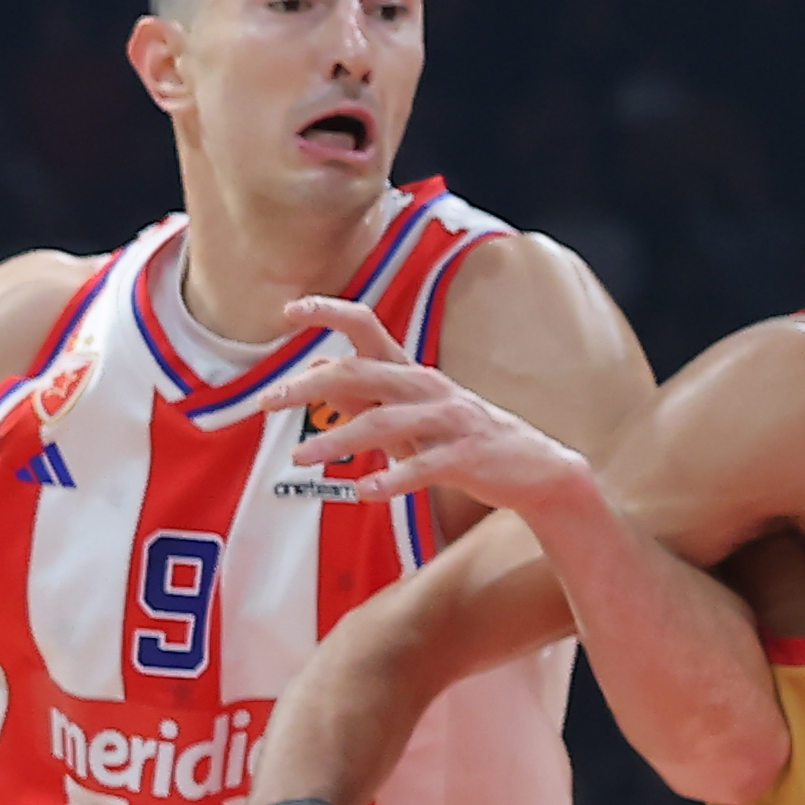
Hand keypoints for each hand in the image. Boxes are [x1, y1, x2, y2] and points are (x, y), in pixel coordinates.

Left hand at [271, 295, 592, 528]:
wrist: (536, 469)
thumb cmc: (463, 440)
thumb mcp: (410, 413)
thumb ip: (364, 394)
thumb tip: (315, 368)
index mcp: (411, 372)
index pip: (366, 325)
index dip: (328, 312)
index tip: (287, 312)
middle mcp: (428, 386)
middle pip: (362, 371)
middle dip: (309, 384)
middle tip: (267, 401)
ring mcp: (450, 420)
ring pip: (384, 422)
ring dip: (337, 439)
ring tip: (299, 459)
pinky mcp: (467, 456)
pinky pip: (423, 466)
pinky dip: (391, 479)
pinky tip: (363, 492)